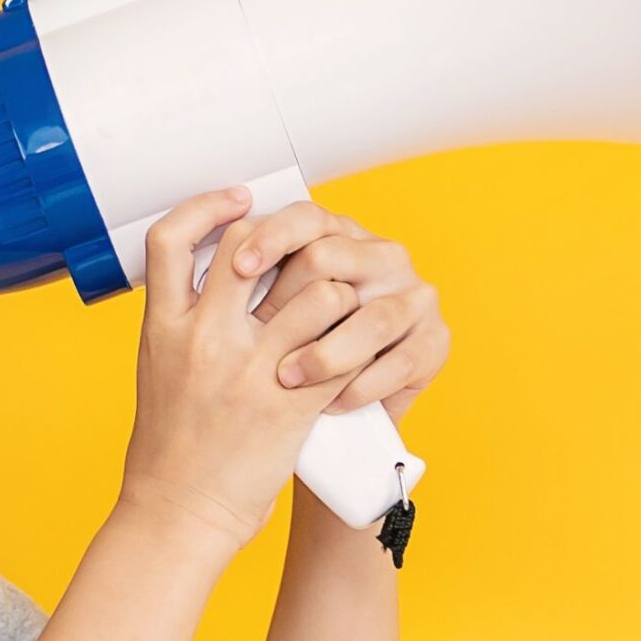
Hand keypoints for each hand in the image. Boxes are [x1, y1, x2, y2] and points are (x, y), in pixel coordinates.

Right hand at [120, 185, 412, 548]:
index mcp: (163, 328)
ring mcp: (250, 369)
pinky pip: (341, 345)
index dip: (207, 207)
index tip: (238, 202)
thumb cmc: (170, 446)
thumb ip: (183, 322)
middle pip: (251, 245)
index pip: (172, 238)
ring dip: (335, 285)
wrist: (180, 510)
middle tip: (305, 244)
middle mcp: (204, 339)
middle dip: (285, 237)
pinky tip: (353, 339)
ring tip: (336, 297)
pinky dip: (354, 335)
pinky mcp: (292, 403)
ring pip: (315, 285)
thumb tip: (218, 277)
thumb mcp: (157, 369)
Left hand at [224, 201, 449, 429]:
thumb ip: (252, 286)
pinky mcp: (434, 342)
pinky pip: (400, 362)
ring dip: (324, 354)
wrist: (341, 423)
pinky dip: (360, 388)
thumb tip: (206, 268)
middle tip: (258, 340)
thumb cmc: (297, 361)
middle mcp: (381, 258)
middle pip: (334, 258)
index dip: (271, 236)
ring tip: (288, 378)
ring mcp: (414, 298)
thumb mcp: (269, 318)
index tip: (238, 265)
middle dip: (289, 302)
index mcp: (340, 239)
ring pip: (371, 317)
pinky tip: (331, 404)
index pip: (306, 217)